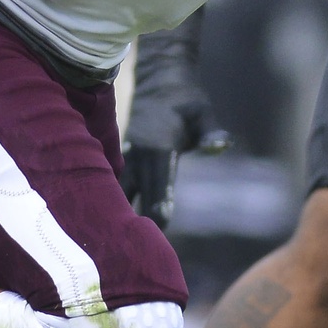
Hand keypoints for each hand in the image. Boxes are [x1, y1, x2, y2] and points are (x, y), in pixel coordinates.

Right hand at [121, 19, 229, 228]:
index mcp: (159, 147)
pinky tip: (105, 223)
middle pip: (134, 194)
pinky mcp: (123, 156)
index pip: (159, 183)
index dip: (159, 206)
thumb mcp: (202, 111)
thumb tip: (222, 144)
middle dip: (134, 220)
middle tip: (133, 250)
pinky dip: (111, 199)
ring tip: (112, 243)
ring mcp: (128, 155)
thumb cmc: (186, 97)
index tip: (159, 230)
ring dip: (116, 212)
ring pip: (118, 190)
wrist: (159, 77)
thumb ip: (211, 130)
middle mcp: (139, 153)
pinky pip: (114, 182)